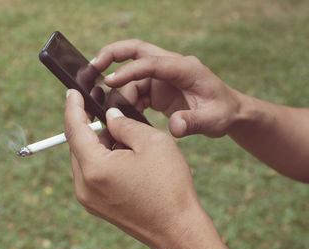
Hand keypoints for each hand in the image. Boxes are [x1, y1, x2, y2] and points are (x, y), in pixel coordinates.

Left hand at [64, 89, 239, 248]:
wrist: (178, 230)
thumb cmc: (169, 186)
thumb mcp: (152, 143)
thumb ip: (125, 124)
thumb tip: (110, 117)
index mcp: (95, 168)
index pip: (74, 129)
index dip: (73, 106)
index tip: (71, 91)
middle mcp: (84, 186)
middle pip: (77, 144)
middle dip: (86, 122)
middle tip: (97, 103)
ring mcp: (89, 199)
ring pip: (84, 159)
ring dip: (95, 141)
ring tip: (115, 126)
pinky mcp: (97, 206)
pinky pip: (91, 173)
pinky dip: (100, 157)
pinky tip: (118, 149)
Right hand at [91, 39, 243, 137]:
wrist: (228, 112)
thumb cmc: (222, 112)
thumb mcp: (213, 120)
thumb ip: (193, 123)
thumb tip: (174, 127)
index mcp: (185, 68)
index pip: (151, 62)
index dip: (128, 70)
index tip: (109, 81)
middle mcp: (171, 67)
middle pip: (136, 51)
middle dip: (112, 55)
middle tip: (92, 67)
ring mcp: (163, 76)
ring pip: (132, 75)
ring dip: (118, 90)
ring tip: (111, 110)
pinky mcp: (158, 88)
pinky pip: (135, 89)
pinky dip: (126, 101)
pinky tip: (124, 115)